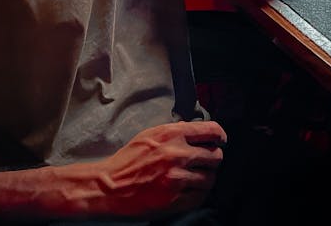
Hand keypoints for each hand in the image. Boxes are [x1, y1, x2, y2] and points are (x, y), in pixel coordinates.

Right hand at [94, 120, 226, 217]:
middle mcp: (177, 154)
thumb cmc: (128, 160)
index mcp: (171, 134)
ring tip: (198, 177)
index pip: (210, 130)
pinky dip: (199, 194)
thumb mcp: (151, 135)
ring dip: (207, 178)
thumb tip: (197, 134)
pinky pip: (200, 197)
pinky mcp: (174, 200)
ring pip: (210, 178)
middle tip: (207, 161)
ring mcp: (177, 178)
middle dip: (214, 158)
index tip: (221, 140)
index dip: (220, 135)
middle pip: (215, 156)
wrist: (110, 186)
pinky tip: (191, 190)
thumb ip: (175, 132)